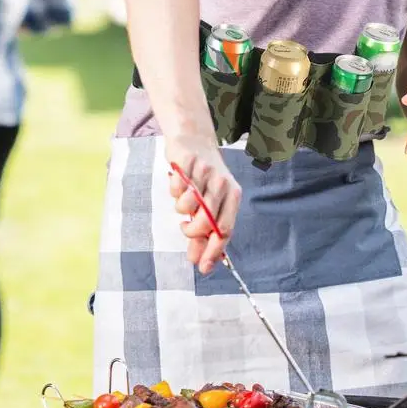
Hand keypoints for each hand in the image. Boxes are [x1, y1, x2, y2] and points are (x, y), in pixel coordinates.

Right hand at [165, 133, 241, 273]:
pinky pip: (175, 188)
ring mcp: (205, 172)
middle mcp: (222, 184)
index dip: (214, 251)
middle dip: (192, 233)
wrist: (195, 139)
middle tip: (185, 227)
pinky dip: (173, 190)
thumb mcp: (211, 202)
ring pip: (187, 206)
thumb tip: (201, 263)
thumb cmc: (204, 177)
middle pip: (206, 222)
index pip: (225, 229)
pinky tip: (179, 182)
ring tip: (183, 199)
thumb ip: (207, 232)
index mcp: (233, 195)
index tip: (203, 267)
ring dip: (180, 209)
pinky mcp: (187, 163)